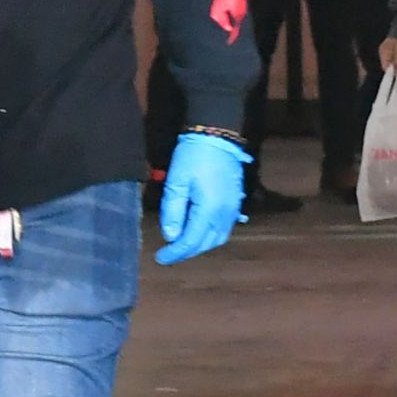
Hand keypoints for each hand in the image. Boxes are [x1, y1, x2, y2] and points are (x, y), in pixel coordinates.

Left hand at [156, 133, 249, 264]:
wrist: (217, 138)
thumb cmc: (193, 156)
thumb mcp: (177, 182)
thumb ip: (173, 210)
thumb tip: (170, 236)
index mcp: (210, 210)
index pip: (191, 241)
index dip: (175, 253)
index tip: (160, 258)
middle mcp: (225, 214)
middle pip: (206, 243)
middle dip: (187, 251)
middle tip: (168, 254)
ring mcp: (233, 209)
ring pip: (217, 238)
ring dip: (199, 245)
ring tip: (180, 245)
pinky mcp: (235, 203)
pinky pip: (223, 228)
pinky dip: (209, 235)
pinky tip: (197, 231)